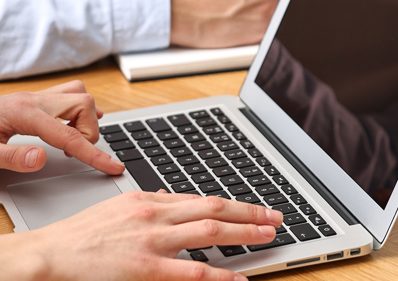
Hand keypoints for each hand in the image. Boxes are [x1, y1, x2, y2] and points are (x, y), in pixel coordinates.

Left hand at [0, 81, 124, 174]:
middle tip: (75, 152)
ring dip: (84, 116)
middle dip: (89, 130)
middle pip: (83, 103)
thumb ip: (12, 156)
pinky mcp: (32, 100)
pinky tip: (68, 125)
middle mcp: (33, 100)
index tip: (113, 167)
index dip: (95, 155)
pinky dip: (76, 110)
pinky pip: (67, 95)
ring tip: (73, 139)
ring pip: (78, 94)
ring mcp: (33, 97)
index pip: (70, 136)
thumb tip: (41, 159)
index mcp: (24, 114)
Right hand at [0, 191, 282, 279]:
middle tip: (276, 217)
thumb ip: (149, 203)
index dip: (234, 203)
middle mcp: (156, 214)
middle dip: (250, 212)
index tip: (255, 207)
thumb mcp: (118, 207)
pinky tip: (237, 278)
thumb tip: (171, 199)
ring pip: (211, 232)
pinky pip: (191, 271)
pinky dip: (218, 274)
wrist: (47, 256)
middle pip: (215, 209)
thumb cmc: (80, 235)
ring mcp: (153, 241)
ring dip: (245, 234)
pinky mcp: (145, 268)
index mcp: (150, 200)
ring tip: (269, 237)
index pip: (203, 199)